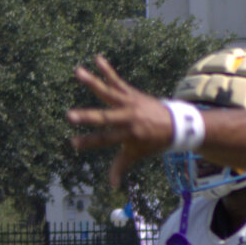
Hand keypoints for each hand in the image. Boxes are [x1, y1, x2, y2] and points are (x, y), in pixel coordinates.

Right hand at [68, 57, 175, 191]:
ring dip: (93, 82)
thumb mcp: (138, 154)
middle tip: (70, 115)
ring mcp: (130, 103)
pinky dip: (108, 70)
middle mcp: (128, 118)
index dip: (89, 142)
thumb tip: (112, 185)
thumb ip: (122, 166)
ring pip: (108, 92)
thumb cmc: (153, 141)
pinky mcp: (132, 93)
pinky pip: (118, 81)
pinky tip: (97, 59)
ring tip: (77, 72)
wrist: (176, 124)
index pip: (106, 140)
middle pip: (105, 118)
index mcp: (129, 135)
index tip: (73, 143)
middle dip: (87, 117)